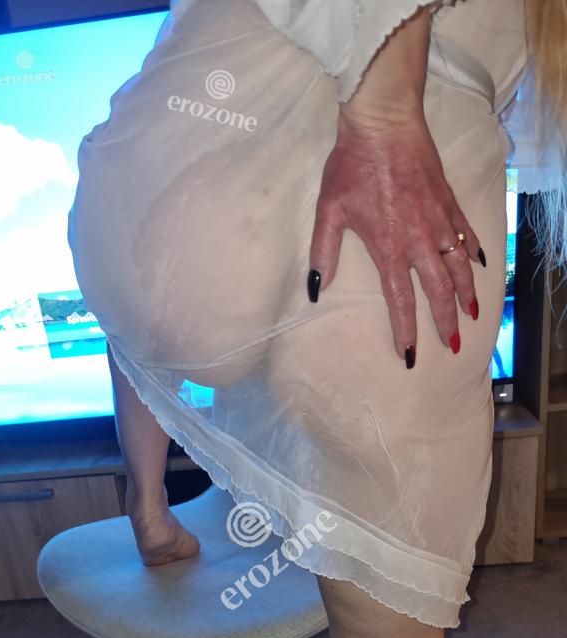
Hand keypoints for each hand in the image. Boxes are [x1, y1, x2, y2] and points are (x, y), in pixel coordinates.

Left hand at [308, 109, 482, 364]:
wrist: (384, 122)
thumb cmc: (352, 165)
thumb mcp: (329, 211)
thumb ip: (323, 253)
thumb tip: (316, 289)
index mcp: (389, 249)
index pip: (400, 302)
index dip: (406, 332)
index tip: (409, 356)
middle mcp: (419, 241)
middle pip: (438, 292)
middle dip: (445, 321)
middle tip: (451, 344)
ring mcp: (439, 221)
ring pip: (460, 268)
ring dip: (466, 295)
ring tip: (471, 315)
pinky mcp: (449, 202)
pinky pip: (467, 235)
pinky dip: (474, 254)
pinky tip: (479, 267)